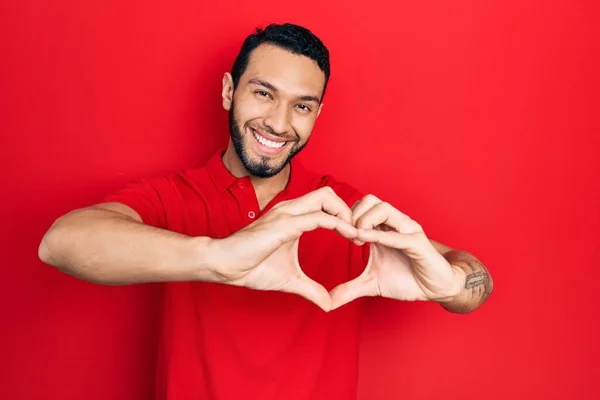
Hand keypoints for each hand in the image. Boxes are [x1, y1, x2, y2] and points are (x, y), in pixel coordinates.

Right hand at [211, 187, 357, 311]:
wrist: (225, 266)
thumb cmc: (251, 268)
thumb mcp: (290, 280)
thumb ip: (311, 289)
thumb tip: (328, 304)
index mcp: (292, 217)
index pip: (325, 204)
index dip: (344, 217)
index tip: (356, 238)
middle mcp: (290, 210)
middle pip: (328, 194)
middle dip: (348, 210)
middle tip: (358, 234)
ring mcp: (286, 214)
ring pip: (326, 198)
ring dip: (346, 214)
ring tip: (357, 235)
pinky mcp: (284, 224)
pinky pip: (318, 217)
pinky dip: (338, 224)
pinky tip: (349, 236)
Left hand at [329, 195, 464, 309]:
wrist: (434, 289)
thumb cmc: (406, 279)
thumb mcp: (371, 284)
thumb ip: (349, 289)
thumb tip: (328, 302)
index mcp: (382, 229)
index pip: (360, 206)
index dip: (345, 216)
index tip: (338, 234)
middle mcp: (394, 225)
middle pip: (370, 200)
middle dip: (353, 214)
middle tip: (347, 235)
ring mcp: (407, 231)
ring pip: (384, 208)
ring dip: (365, 220)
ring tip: (357, 238)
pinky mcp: (419, 243)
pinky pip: (399, 234)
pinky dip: (380, 235)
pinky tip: (364, 240)